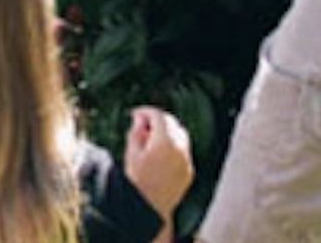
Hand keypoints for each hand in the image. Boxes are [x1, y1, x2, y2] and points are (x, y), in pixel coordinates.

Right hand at [122, 106, 192, 228]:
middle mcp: (181, 149)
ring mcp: (187, 161)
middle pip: (172, 124)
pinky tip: (159, 154)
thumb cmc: (137, 182)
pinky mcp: (189, 172)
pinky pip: (183, 152)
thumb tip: (140, 119)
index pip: (158, 116)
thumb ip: (136, 131)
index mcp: (166, 141)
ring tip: (150, 140)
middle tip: (141, 124)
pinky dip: (173, 148)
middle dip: (157, 121)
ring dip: (167, 133)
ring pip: (180, 137)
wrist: (149, 209)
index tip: (135, 114)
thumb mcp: (132, 153)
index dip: (145, 112)